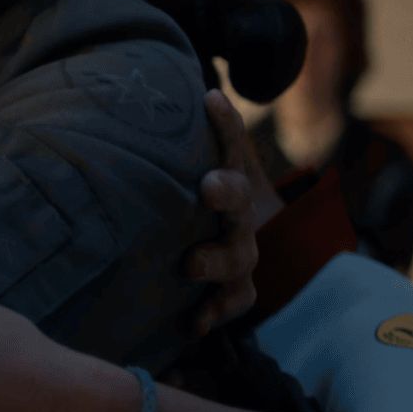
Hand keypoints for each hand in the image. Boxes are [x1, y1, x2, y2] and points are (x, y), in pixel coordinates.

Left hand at [186, 89, 275, 334]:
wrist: (236, 245)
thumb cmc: (197, 198)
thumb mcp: (191, 165)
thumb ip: (179, 135)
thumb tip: (171, 88)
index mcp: (227, 177)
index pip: (230, 143)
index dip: (225, 122)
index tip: (209, 98)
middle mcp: (238, 214)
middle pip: (239, 199)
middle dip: (227, 192)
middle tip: (208, 187)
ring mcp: (241, 253)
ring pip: (239, 257)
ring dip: (216, 260)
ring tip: (190, 264)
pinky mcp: (236, 291)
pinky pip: (235, 304)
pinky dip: (216, 313)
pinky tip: (192, 324)